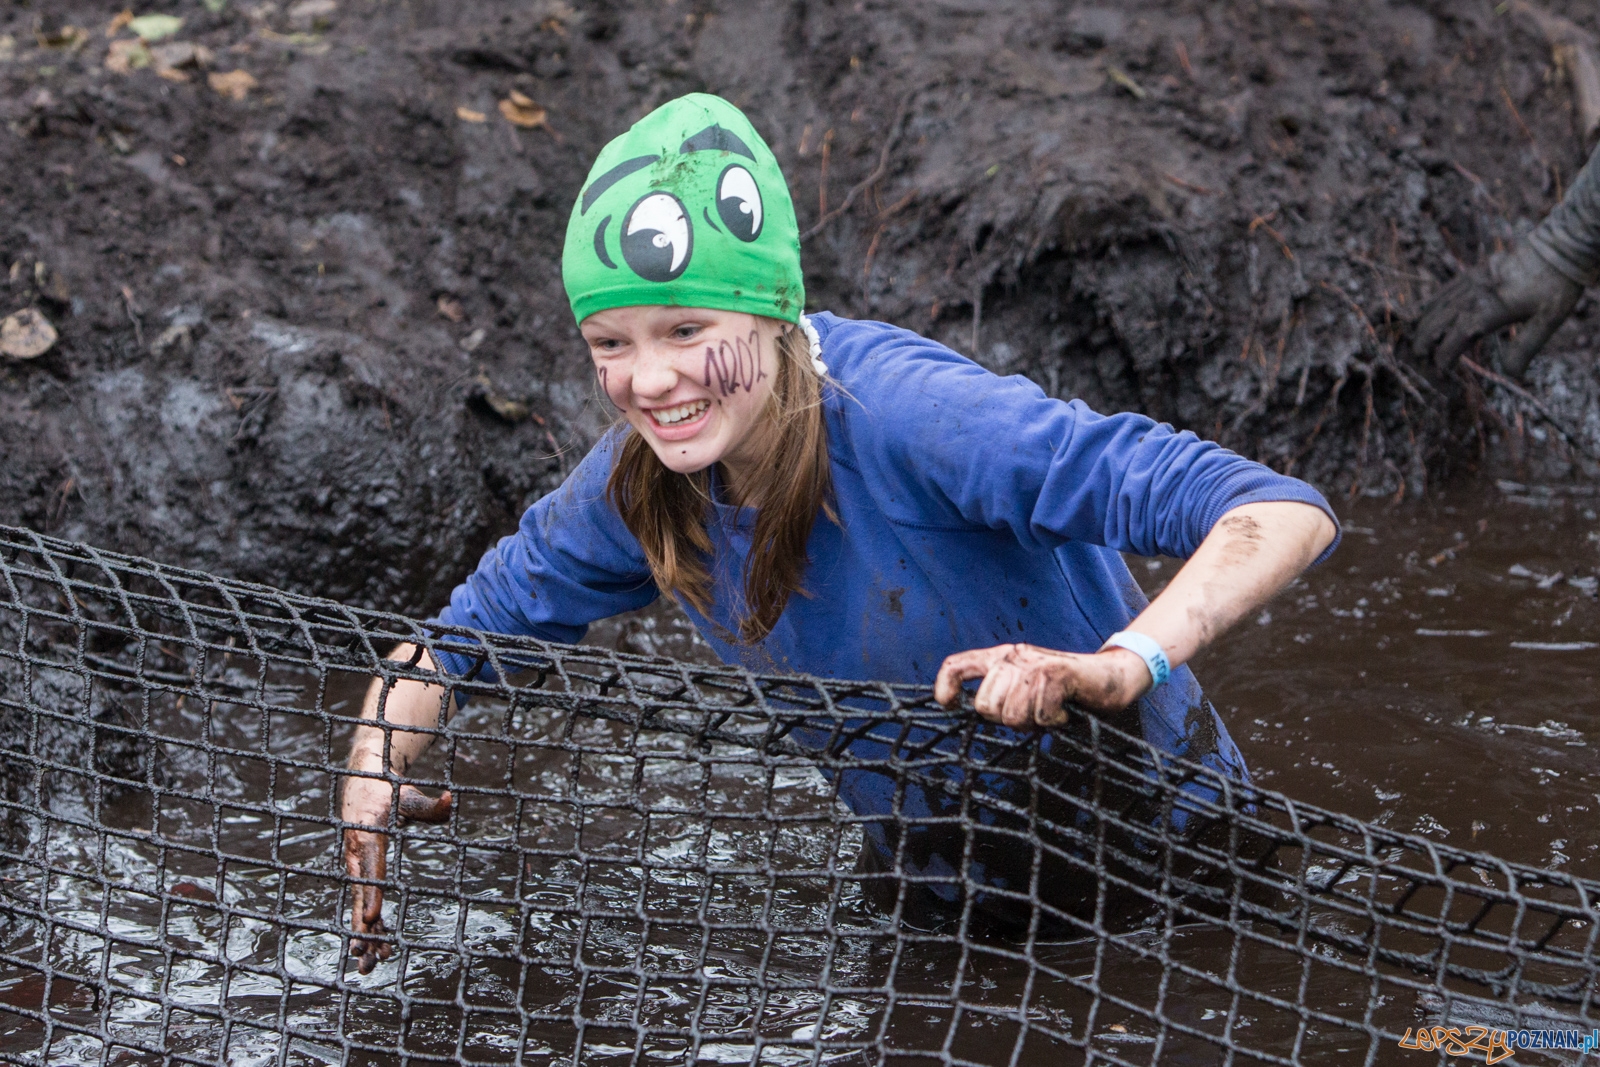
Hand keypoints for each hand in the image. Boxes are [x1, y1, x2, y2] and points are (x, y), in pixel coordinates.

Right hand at [341, 775, 451, 973]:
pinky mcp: (359, 873)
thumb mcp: (408, 794)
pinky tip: (373, 950)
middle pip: (361, 897)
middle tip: (366, 958)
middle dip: (364, 930)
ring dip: (364, 937)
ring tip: (368, 968)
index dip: (371, 896)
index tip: (371, 919)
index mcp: (368, 837)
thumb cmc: (388, 792)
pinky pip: (363, 902)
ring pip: (359, 907)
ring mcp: (355, 867)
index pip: (371, 871)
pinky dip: (368, 926)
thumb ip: (429, 805)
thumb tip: (450, 799)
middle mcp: (357, 857)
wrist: (361, 786)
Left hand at [933, 643, 1150, 727]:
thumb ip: (1001, 695)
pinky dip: (1054, 720)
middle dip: (1008, 719)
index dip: (945, 687)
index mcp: (1001, 657)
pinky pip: (1040, 715)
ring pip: (1012, 714)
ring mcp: (1034, 664)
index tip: (949, 706)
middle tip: (1032, 712)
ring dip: (1034, 721)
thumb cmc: (1066, 691)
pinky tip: (1064, 709)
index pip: (957, 665)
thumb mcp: (1025, 690)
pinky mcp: (1056, 674)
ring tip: (1050, 709)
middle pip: (985, 705)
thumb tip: (977, 712)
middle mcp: (1013, 656)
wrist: (1112, 677)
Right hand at [1413, 243, 1581, 377]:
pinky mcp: (1472, 273)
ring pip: (1436, 307)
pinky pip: (1443, 292)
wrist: (1559, 248)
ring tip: (1419, 343)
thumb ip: (1525, 348)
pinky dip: (1430, 306)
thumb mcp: (1548, 320)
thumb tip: (1510, 376)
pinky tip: (1424, 315)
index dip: (1444, 358)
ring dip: (1424, 327)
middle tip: (1421, 360)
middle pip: (1437, 323)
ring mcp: (1471, 282)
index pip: (1455, 339)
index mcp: (1490, 310)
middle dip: (1425, 344)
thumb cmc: (1557, 286)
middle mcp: (1475, 296)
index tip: (1442, 372)